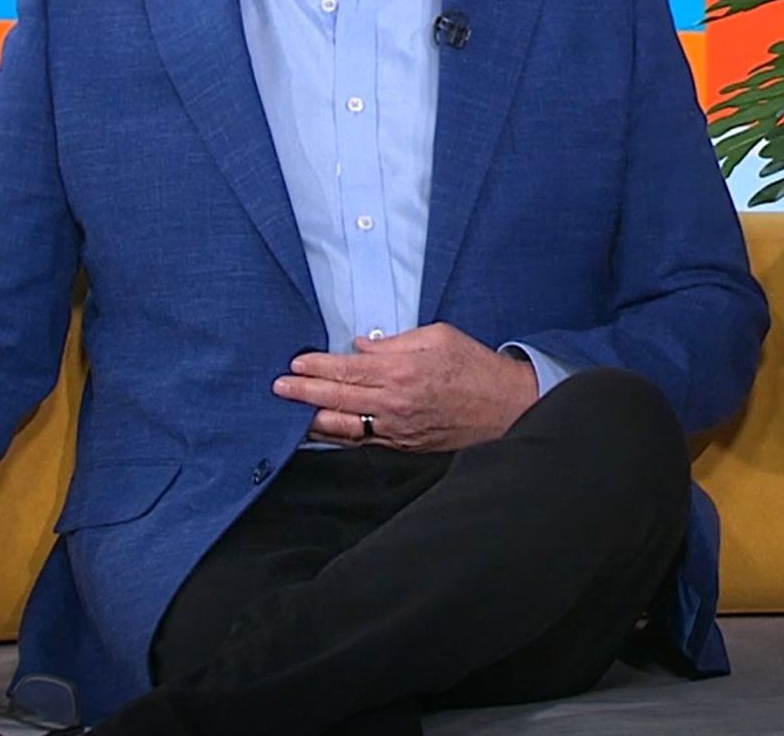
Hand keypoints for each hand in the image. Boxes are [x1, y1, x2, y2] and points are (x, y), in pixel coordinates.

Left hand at [274, 324, 537, 451]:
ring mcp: (396, 429)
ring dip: (313, 419)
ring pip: (343, 427)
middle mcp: (393, 403)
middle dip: (303, 392)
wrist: (505, 407)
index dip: (316, 366)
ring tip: (291, 413)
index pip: (346, 369)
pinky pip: (361, 442)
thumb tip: (363, 346)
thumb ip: (397, 341)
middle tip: (278, 387)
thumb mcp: (439, 337)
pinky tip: (323, 431)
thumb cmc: (475, 367)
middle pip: (337, 399)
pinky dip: (337, 437)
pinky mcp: (403, 446)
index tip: (295, 363)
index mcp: (401, 371)